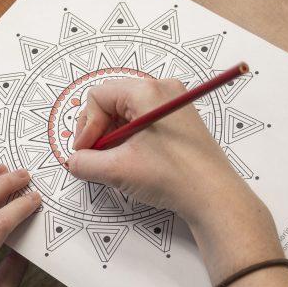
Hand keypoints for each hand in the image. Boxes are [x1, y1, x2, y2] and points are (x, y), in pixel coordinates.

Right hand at [68, 79, 281, 281]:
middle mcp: (162, 90)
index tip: (85, 152)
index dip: (86, 126)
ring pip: (126, 112)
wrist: (213, 197)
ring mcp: (173, 103)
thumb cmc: (173, 177)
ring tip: (114, 161)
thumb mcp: (117, 170)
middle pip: (112, 101)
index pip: (98, 97)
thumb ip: (85, 163)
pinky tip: (131, 159)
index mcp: (147, 92)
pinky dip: (130, 138)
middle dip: (98, 130)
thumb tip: (74, 161)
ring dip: (113, 136)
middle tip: (95, 156)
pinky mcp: (179, 120)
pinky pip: (143, 120)